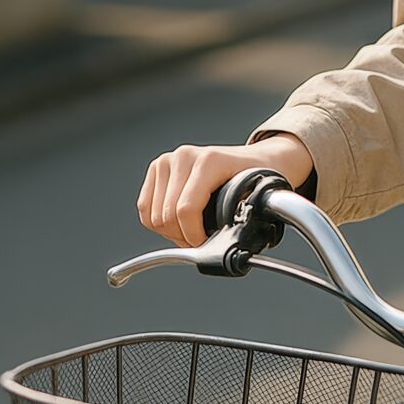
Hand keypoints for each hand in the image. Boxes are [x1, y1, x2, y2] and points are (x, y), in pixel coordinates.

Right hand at [137, 134, 312, 248]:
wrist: (256, 158)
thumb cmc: (257, 177)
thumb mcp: (257, 196)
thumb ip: (243, 218)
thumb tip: (231, 246)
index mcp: (209, 161)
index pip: (186, 209)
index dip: (194, 236)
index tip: (206, 244)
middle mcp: (185, 156)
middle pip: (166, 216)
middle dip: (183, 237)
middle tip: (201, 240)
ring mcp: (169, 160)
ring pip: (153, 216)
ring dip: (171, 232)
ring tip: (192, 230)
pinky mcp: (158, 168)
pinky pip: (145, 209)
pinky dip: (158, 224)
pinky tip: (179, 223)